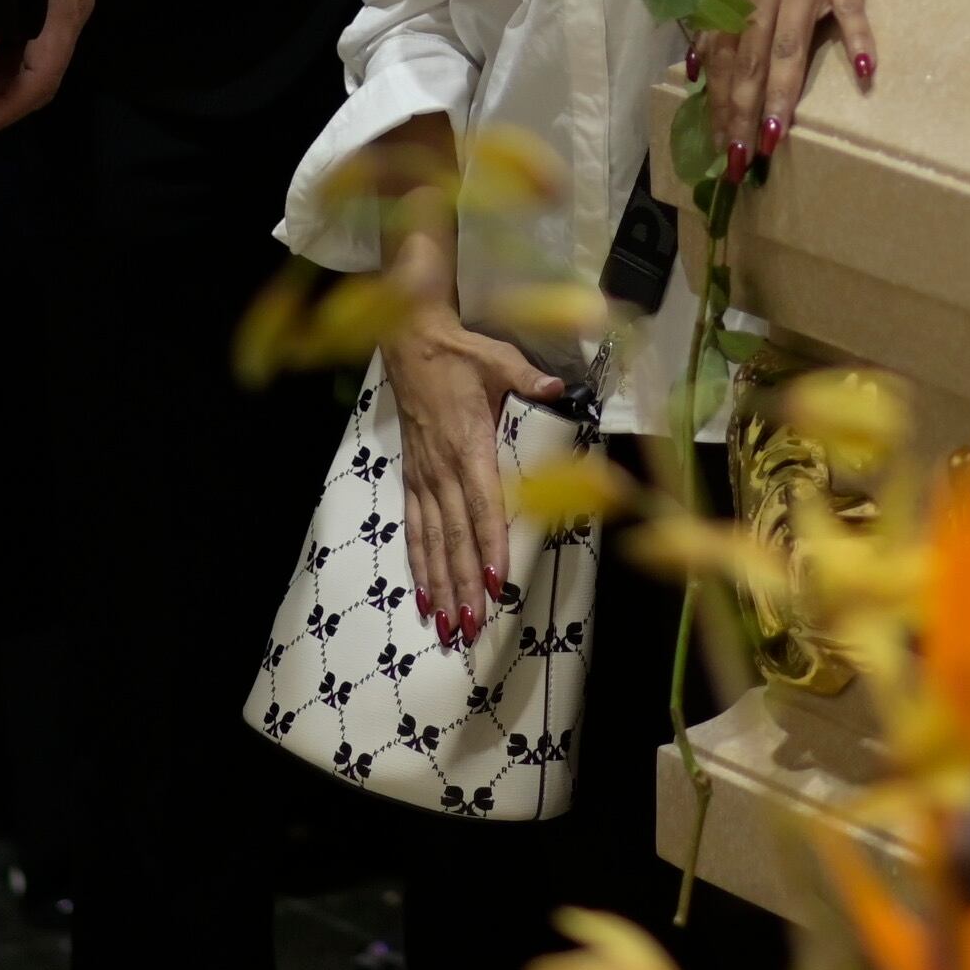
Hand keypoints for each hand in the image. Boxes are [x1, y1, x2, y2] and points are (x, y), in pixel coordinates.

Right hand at [385, 223, 568, 648]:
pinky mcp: (412, 478)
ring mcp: (425, 477)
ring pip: (432, 542)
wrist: (411, 344)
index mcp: (470, 445)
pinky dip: (419, 564)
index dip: (490, 546)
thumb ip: (528, 379)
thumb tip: (557, 388)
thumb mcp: (499, 360)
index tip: (497, 582)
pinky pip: (414, 529)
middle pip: (455, 537)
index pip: (483, 505)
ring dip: (441, 585)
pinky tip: (423, 596)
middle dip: (464, 583)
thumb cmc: (461, 355)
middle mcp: (444, 470)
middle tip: (472, 625)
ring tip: (448, 625)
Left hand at [698, 0, 899, 165]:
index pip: (721, 55)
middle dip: (740, 112)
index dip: (717, 101)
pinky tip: (864, 74)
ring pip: (787, 47)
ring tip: (774, 135)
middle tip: (739, 158)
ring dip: (779, 93)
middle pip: (748, 60)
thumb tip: (696, 68)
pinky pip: (850, 15)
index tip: (718, 144)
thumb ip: (720, 18)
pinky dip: (859, 43)